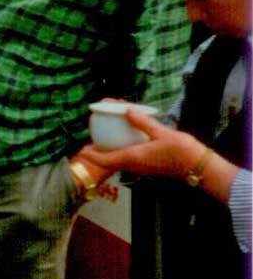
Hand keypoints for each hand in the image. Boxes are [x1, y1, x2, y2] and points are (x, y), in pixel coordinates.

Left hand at [79, 110, 206, 182]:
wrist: (198, 166)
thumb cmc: (181, 150)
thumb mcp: (161, 132)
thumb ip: (143, 122)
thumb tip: (127, 110)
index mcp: (132, 158)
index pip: (104, 160)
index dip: (91, 155)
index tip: (81, 149)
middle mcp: (133, 165)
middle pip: (109, 160)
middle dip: (99, 151)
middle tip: (93, 138)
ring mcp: (140, 168)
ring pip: (118, 160)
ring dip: (110, 151)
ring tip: (106, 137)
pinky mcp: (147, 166)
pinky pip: (128, 160)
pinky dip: (122, 151)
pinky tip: (125, 140)